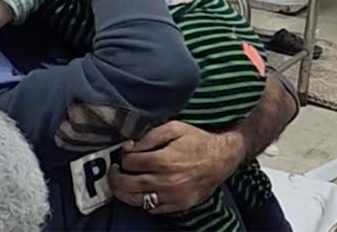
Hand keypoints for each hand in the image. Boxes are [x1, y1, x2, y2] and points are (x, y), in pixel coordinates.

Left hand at [107, 121, 243, 213]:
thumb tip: (130, 146)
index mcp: (164, 159)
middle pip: (129, 184)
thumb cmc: (197, 141)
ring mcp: (173, 196)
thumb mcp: (174, 128)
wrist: (222, 158)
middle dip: (115, 178)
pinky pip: (153, 209)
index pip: (130, 163)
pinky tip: (141, 192)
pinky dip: (142, 202)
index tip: (123, 154)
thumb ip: (150, 135)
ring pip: (137, 200)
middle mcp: (167, 180)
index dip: (122, 157)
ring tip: (121, 184)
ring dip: (124, 193)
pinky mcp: (179, 205)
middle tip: (114, 171)